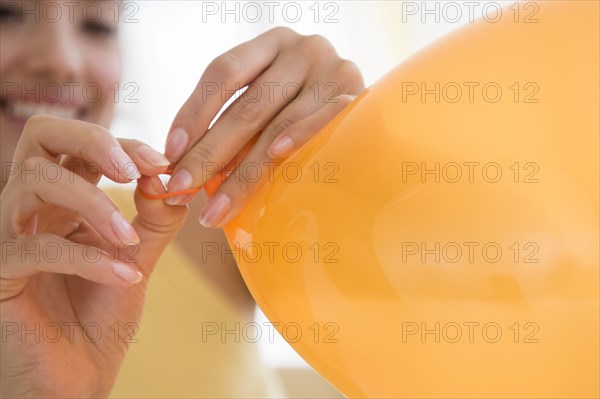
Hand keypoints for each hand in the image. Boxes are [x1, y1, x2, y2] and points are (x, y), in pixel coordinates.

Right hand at [0, 115, 186, 397]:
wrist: (77, 375)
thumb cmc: (102, 313)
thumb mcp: (138, 257)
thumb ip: (155, 218)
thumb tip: (168, 177)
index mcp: (66, 197)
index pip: (85, 143)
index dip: (124, 144)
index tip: (163, 165)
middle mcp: (33, 207)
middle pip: (41, 135)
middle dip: (93, 141)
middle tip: (132, 171)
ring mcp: (10, 235)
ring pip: (35, 181)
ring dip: (94, 204)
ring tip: (129, 240)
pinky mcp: (0, 272)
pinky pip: (35, 247)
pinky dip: (86, 259)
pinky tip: (124, 277)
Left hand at [163, 27, 364, 226]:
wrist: (367, 112)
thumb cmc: (304, 112)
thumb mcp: (268, 102)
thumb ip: (234, 120)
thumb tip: (182, 160)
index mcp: (270, 45)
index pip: (223, 72)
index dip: (194, 111)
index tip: (170, 151)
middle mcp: (302, 49)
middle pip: (247, 104)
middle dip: (210, 152)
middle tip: (183, 186)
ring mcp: (332, 70)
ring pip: (278, 123)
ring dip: (245, 170)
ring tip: (218, 205)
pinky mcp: (358, 95)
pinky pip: (324, 120)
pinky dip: (299, 137)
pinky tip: (276, 156)